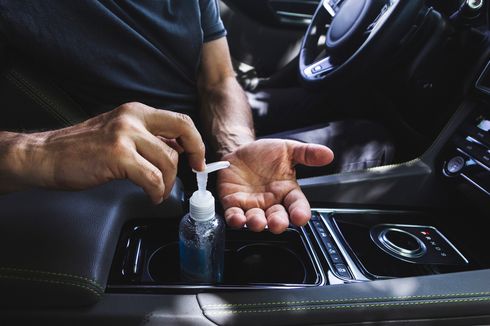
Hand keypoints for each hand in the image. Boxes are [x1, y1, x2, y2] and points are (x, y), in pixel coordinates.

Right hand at [9, 102, 204, 202]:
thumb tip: (176, 152)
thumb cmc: (81, 149)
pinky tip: (150, 195)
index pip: (179, 120)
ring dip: (169, 183)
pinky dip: (156, 192)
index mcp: (135, 112)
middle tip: (194, 171)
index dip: (195, 141)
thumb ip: (146, 139)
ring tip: (158, 191)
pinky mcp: (118, 156)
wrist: (46, 156)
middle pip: (183, 131)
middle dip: (194, 154)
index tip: (197, 158)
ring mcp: (125, 135)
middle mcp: (133, 118)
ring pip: (168, 161)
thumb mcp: (118, 134)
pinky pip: (153, 178)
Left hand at [217, 139, 333, 233]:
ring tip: (257, 222)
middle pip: (278, 218)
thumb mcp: (288, 149)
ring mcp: (252, 205)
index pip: (297, 206)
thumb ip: (307, 153)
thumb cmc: (265, 154)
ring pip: (256, 220)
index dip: (300, 213)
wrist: (241, 149)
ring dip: (256, 223)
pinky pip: (234, 215)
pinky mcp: (234, 204)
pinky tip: (237, 219)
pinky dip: (235, 219)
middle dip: (278, 223)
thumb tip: (327, 154)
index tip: (300, 217)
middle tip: (277, 223)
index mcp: (287, 192)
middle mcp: (271, 202)